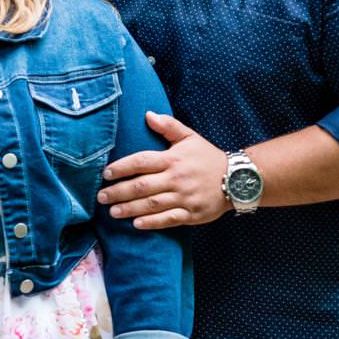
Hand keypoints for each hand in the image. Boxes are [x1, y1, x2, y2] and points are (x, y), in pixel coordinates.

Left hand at [99, 110, 230, 228]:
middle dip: (118, 192)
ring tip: (112, 212)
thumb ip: (168, 127)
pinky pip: (168, 219)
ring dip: (129, 209)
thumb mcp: (190, 137)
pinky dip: (151, 223)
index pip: (142, 161)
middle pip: (141, 186)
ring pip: (151, 204)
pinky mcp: (191, 214)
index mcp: (173, 158)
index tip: (106, 174)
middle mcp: (176, 178)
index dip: (122, 167)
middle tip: (101, 197)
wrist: (237, 178)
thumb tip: (147, 114)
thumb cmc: (208, 158)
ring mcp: (184, 197)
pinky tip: (136, 224)